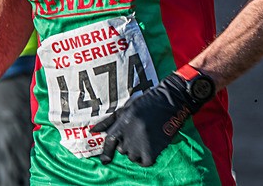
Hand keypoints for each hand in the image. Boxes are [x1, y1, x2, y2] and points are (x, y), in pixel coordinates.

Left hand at [90, 72, 208, 166]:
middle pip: (123, 150)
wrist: (169, 101)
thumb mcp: (127, 108)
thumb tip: (93, 130)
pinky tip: (153, 146)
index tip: (104, 161)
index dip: (106, 153)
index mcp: (122, 123)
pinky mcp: (152, 151)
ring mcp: (140, 144)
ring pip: (133, 157)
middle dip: (129, 144)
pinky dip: (148, 158)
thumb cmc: (148, 103)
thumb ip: (109, 121)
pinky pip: (145, 162)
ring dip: (139, 151)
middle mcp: (129, 135)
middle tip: (140, 133)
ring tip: (147, 137)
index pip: (109, 141)